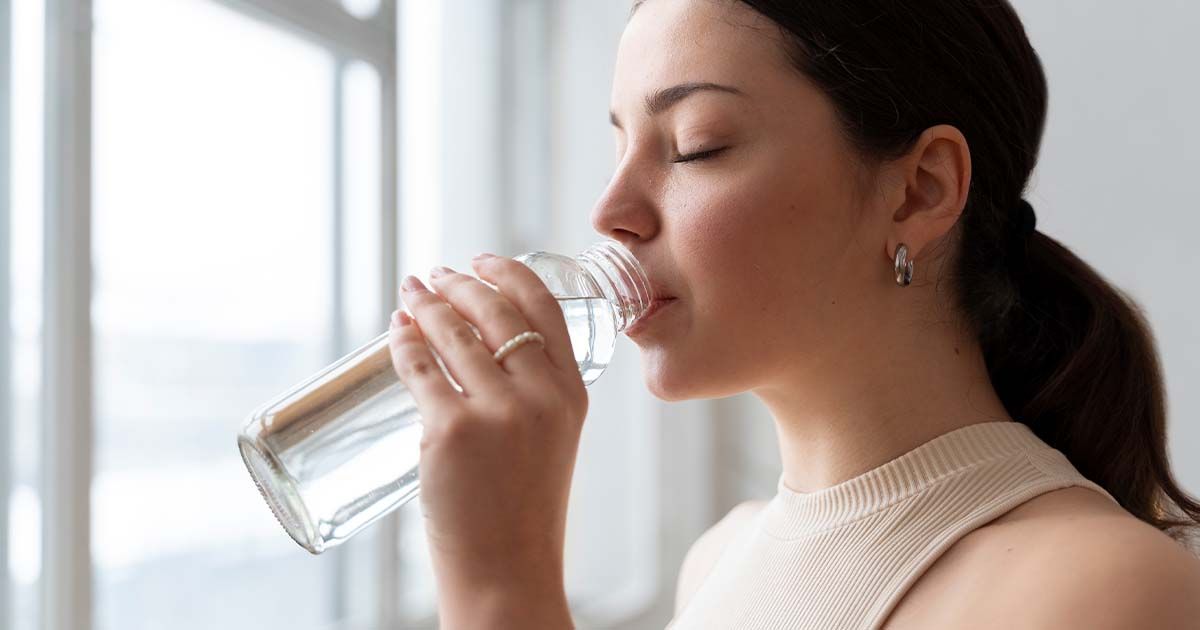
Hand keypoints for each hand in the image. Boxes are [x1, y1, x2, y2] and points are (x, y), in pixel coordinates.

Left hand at [387, 253, 584, 627]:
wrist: (509, 571)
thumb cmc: (524, 513)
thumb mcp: (552, 442)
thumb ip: (533, 396)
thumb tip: (475, 347)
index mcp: (573, 394)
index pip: (544, 309)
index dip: (509, 275)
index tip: (482, 260)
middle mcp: (541, 395)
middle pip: (496, 311)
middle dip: (459, 284)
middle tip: (435, 275)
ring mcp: (497, 412)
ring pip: (453, 334)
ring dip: (426, 305)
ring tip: (410, 295)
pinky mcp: (451, 431)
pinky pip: (419, 368)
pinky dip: (402, 342)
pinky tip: (395, 331)